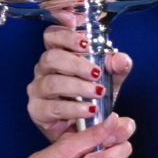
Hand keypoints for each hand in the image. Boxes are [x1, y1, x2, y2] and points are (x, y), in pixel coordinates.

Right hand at [27, 20, 132, 141]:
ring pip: (52, 83)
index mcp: (59, 54)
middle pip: (52, 56)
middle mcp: (44, 68)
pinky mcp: (37, 110)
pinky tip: (90, 109)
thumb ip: (118, 67)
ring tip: (98, 92)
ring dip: (78, 87)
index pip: (53, 35)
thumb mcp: (111, 79)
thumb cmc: (93, 96)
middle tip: (96, 72)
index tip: (79, 31)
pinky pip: (53, 108)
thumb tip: (120, 59)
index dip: (63, 31)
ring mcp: (38, 89)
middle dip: (75, 63)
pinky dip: (74, 108)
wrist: (86, 127)